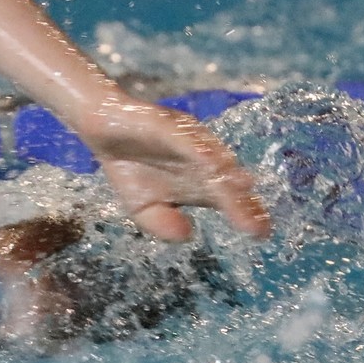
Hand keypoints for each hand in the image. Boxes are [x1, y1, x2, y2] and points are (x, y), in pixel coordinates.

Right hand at [78, 96, 271, 242]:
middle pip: (225, 184)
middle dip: (241, 203)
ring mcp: (188, 143)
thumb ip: (161, 224)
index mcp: (198, 185)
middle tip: (256, 225)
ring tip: (243, 191)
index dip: (243, 215)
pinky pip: (185, 139)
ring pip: (212, 160)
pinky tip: (211, 163)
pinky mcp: (169, 127)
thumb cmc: (130, 169)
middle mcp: (201, 163)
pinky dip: (199, 149)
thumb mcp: (142, 208)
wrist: (103, 130)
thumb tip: (187, 235)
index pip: (226, 201)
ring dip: (227, 175)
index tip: (260, 233)